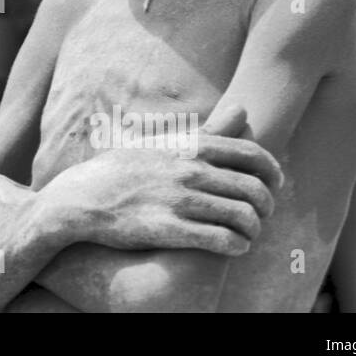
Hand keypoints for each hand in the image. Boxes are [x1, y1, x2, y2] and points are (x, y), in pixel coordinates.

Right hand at [35, 107, 282, 256]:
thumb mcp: (162, 141)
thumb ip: (207, 129)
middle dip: (267, 205)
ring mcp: (179, 201)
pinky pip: (222, 240)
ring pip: (244, 217)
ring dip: (254, 229)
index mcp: (189, 147)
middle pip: (254, 189)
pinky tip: (234, 247)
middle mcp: (188, 171)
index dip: (273, 173)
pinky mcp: (170, 230)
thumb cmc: (123, 169)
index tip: (275, 185)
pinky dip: (238, 246)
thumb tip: (242, 109)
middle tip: (262, 213)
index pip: (252, 156)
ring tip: (248, 233)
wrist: (81, 199)